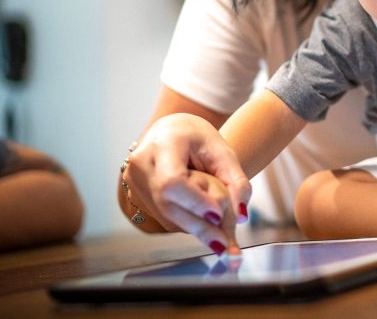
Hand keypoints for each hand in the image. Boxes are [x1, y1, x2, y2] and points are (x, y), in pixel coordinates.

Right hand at [123, 113, 250, 254]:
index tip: (218, 214)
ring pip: (166, 215)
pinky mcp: (137, 196)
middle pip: (168, 203)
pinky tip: (205, 223)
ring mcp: (135, 181)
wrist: (171, 132)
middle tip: (225, 244)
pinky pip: (165, 216)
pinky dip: (188, 222)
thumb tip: (241, 216)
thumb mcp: (223, 152)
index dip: (195, 201)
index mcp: (163, 143)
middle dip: (199, 225)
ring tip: (221, 237)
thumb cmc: (198, 138)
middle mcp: (142, 163)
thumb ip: (236, 182)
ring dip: (196, 227)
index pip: (173, 181)